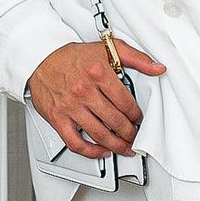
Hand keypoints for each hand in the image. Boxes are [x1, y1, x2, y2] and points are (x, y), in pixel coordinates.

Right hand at [27, 40, 166, 159]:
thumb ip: (136, 58)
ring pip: (99, 134)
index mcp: (98, 72)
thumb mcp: (107, 48)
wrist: (41, 59)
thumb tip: (157, 67)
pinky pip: (76, 143)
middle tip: (135, 136)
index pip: (126, 102)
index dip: (137, 115)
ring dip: (116, 145)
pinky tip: (101, 151)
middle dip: (130, 133)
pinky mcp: (58, 118)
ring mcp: (71, 106)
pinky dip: (91, 152)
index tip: (139, 119)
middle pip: (115, 121)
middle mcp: (84, 90)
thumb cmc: (72, 56)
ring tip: (125, 147)